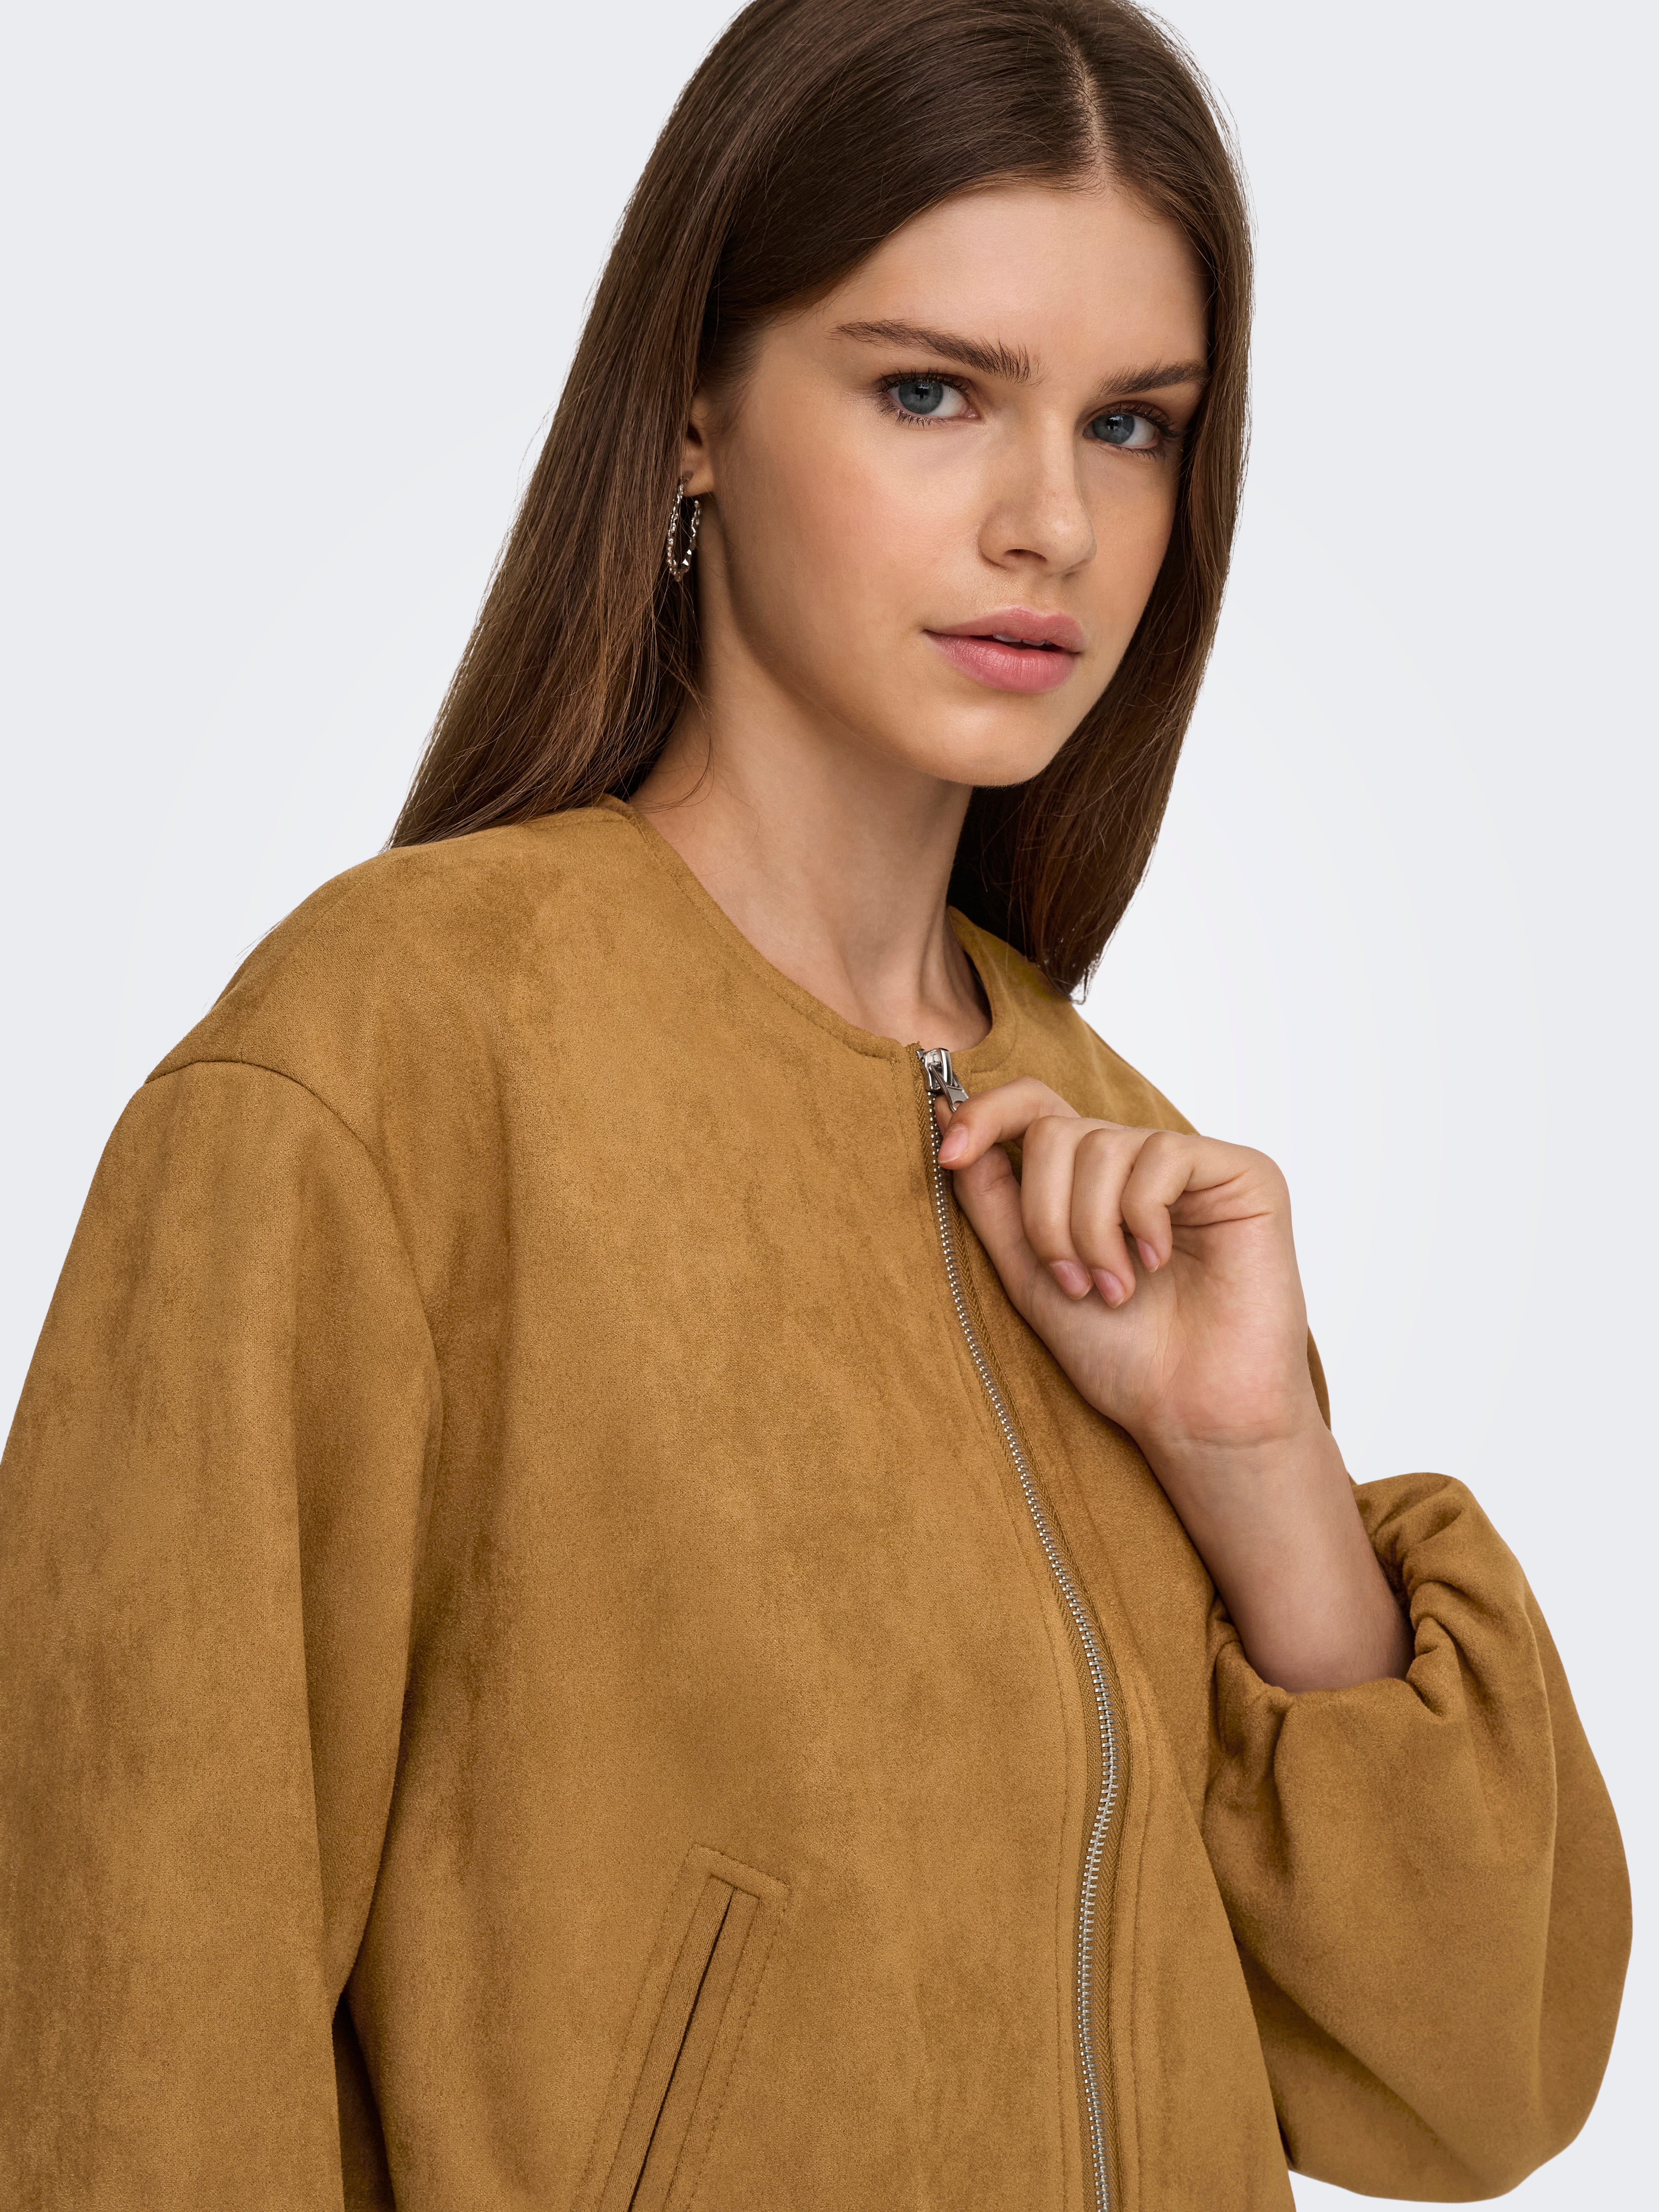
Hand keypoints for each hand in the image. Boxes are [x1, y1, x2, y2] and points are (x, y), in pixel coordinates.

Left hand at [938, 1081, 1411, 1689]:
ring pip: (1101, 1146)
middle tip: (1073, 1283)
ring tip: (1115, 1289)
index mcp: (1090, 1181)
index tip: (951, 1151)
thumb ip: (991, 1197)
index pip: (1034, 1106)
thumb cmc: (1119, 1354)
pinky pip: (1161, 1157)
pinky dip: (1142, 1218)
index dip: (986, 1113)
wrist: (1189, 1410)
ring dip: (1091, 1231)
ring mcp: (1193, 1164)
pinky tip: (1158, 1262)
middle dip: (1046, 1216)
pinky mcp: (1243, 1173)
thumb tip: (945, 1114)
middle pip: (1056, 1132)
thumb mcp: (1028, 1270)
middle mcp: (1140, 1162)